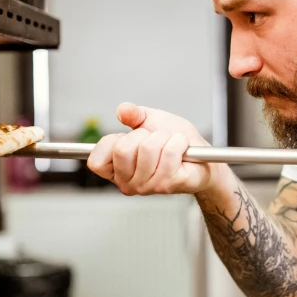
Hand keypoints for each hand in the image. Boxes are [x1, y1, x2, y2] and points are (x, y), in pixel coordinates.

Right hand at [86, 102, 220, 195]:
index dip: (112, 141)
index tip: (127, 137)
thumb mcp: (149, 120)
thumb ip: (133, 114)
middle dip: (143, 135)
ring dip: (164, 138)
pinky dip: (178, 142)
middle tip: (154, 139)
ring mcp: (147, 186)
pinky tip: (181, 149)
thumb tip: (122, 110)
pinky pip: (169, 153)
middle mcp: (128, 182)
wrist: (200, 155)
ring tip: (169, 144)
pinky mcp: (167, 185)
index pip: (96, 160)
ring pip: (147, 149)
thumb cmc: (174, 141)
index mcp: (117, 169)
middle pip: (122, 150)